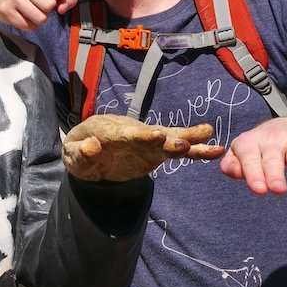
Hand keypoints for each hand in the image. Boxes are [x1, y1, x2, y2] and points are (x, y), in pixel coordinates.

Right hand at [0, 0, 77, 29]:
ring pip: (41, 18)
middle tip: (38, 3)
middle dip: (48, 8)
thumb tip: (64, 7)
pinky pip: (29, 26)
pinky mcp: (6, 11)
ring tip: (30, 9)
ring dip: (39, 18)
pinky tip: (22, 14)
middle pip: (50, 5)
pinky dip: (29, 24)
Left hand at [63, 114, 224, 181]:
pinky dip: (195, 150)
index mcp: (109, 130)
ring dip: (187, 138)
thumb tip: (93, 147)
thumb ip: (80, 152)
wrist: (87, 150)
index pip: (126, 134)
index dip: (142, 135)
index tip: (158, 135)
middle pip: (152, 134)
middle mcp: (132, 132)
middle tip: (184, 141)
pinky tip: (215, 149)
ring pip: (170, 138)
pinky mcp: (155, 151)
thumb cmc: (78, 150)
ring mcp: (146, 141)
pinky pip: (177, 151)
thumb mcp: (71, 155)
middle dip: (168, 137)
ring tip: (208, 136)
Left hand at [219, 117, 286, 194]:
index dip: (252, 173)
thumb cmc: (256, 150)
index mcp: (250, 143)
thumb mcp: (241, 156)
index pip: (249, 158)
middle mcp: (272, 139)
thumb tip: (232, 170)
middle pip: (272, 156)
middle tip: (276, 189)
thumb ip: (232, 165)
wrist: (280, 128)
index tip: (259, 190)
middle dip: (274, 171)